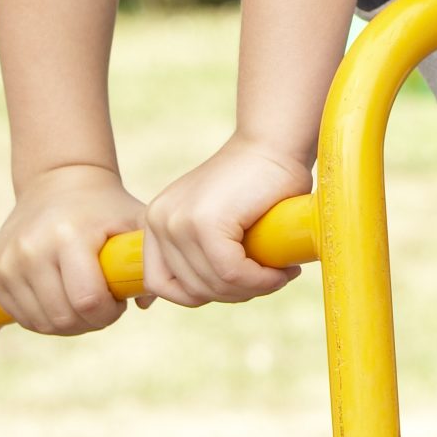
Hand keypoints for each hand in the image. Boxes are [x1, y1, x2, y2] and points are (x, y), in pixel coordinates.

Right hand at [0, 163, 147, 334]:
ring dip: (67, 324)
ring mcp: (8, 262)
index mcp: (69, 236)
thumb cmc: (104, 206)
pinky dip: (44, 318)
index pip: (88, 300)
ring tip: (83, 302)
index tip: (118, 303)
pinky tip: (61, 300)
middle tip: (102, 306)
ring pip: (40, 323)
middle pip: (63, 318)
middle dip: (90, 322)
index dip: (108, 313)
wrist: (58, 180)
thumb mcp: (133, 220)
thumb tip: (145, 302)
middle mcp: (32, 249)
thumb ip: (147, 259)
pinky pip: (21, 316)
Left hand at [139, 135, 309, 307]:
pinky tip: (279, 273)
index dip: (201, 294)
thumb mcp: (217, 217)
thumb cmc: (259, 179)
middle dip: (234, 295)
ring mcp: (179, 221)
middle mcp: (159, 221)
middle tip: (270, 280)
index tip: (237, 288)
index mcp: (157, 220)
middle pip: (191, 290)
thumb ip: (204, 248)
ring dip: (251, 290)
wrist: (277, 141)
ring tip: (279, 276)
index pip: (162, 282)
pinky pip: (231, 273)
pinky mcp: (205, 222)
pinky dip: (259, 281)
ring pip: (213, 285)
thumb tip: (214, 293)